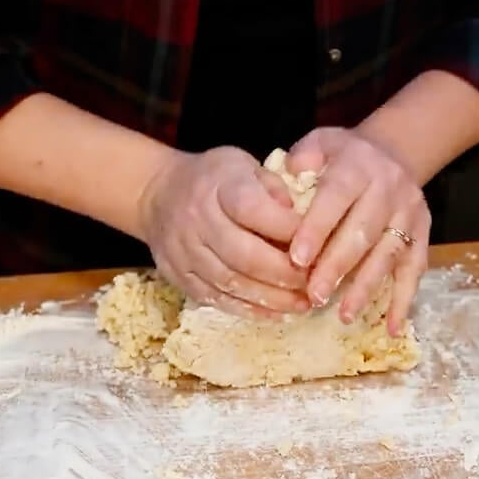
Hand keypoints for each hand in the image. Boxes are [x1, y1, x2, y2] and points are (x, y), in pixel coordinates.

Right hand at [139, 146, 310, 317]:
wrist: (159, 194)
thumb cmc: (215, 179)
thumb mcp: (246, 165)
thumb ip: (275, 187)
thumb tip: (302, 218)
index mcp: (218, 185)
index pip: (253, 209)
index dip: (288, 229)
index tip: (319, 242)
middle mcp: (197, 218)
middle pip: (243, 254)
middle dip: (284, 273)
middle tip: (314, 283)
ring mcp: (184, 251)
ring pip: (231, 282)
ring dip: (271, 298)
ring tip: (303, 304)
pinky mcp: (179, 276)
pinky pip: (217, 299)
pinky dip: (250, 310)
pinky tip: (277, 313)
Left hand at [286, 127, 430, 334]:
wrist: (394, 153)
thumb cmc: (345, 156)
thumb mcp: (323, 142)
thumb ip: (305, 155)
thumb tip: (291, 173)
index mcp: (358, 166)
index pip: (337, 197)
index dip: (317, 228)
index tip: (297, 259)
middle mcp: (389, 190)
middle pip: (363, 232)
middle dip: (338, 267)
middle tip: (314, 295)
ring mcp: (410, 215)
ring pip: (388, 254)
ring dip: (366, 287)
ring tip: (344, 315)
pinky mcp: (423, 236)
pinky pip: (415, 271)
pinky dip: (403, 301)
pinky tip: (390, 328)